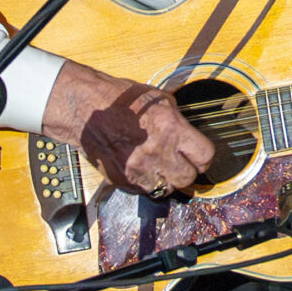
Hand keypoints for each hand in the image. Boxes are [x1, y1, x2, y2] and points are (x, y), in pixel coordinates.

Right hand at [41, 59, 218, 196]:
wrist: (86, 110)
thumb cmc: (122, 100)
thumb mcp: (161, 101)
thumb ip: (179, 123)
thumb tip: (191, 138)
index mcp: (171, 129)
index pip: (205, 156)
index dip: (204, 157)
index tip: (199, 155)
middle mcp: (157, 152)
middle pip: (188, 178)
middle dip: (187, 170)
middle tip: (180, 162)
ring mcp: (139, 169)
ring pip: (167, 189)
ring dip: (167, 180)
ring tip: (160, 165)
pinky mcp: (124, 180)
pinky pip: (145, 190)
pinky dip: (147, 182)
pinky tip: (142, 167)